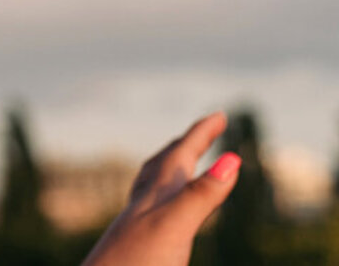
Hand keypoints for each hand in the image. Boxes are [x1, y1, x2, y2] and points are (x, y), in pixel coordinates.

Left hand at [82, 111, 239, 265]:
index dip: (201, 134)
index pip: (181, 155)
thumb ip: (200, 195)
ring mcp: (136, 225)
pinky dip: (162, 201)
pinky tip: (158, 212)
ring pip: (154, 186)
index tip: (219, 115)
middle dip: (188, 144)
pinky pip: (150, 212)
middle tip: (205, 129)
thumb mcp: (174, 225)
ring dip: (172, 169)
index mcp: (157, 195)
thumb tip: (233, 159)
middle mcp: (144, 205)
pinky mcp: (133, 246)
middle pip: (166, 164)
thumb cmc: (134, 262)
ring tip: (180, 161)